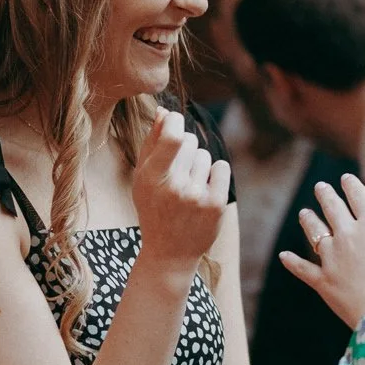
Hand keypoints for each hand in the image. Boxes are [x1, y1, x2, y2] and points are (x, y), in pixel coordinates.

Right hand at [130, 108, 229, 268]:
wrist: (169, 253)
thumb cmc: (154, 209)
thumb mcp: (142, 178)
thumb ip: (151, 143)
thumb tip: (164, 112)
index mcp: (152, 178)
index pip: (172, 135)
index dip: (174, 121)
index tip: (173, 121)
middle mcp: (175, 187)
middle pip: (190, 141)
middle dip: (185, 149)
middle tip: (177, 173)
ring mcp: (197, 197)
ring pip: (205, 155)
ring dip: (199, 165)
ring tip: (188, 187)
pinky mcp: (216, 205)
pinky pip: (221, 167)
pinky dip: (215, 174)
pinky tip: (204, 190)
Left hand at [277, 176, 364, 329]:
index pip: (359, 198)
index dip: (352, 186)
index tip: (346, 179)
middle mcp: (349, 235)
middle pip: (333, 208)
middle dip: (326, 195)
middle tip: (320, 187)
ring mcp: (332, 256)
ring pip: (315, 232)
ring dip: (309, 220)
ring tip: (304, 213)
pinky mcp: (322, 279)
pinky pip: (303, 268)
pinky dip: (292, 262)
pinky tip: (284, 256)